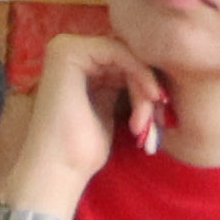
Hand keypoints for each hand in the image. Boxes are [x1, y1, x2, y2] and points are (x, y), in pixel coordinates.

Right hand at [0, 28, 150, 219]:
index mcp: (72, 62)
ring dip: (145, 87)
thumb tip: (158, 64)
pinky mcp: (69, 53)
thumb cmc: (83, 148)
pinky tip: (149, 100)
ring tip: (146, 121)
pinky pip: (121, 53)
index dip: (147, 81)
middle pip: (126, 55)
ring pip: (127, 55)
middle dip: (147, 86)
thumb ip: (121, 80)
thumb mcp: (109, 104)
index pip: (123, 57)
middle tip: (157, 119)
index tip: (159, 113)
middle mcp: (65, 49)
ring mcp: (64, 49)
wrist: (60, 170)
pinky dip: (141, 76)